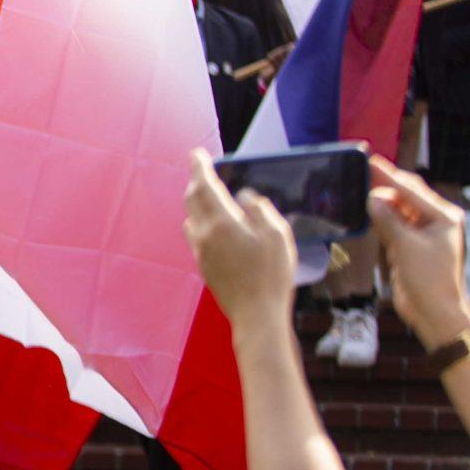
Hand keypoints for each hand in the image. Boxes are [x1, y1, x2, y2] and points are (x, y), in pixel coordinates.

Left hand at [183, 149, 297, 331]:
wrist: (256, 315)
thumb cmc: (272, 275)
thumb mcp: (277, 235)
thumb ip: (259, 210)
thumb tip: (243, 198)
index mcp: (221, 223)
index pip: (204, 186)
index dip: (200, 167)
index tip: (197, 154)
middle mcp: (204, 234)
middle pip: (192, 200)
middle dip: (197, 182)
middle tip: (204, 172)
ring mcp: (200, 251)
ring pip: (191, 218)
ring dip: (197, 203)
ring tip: (210, 197)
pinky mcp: (203, 266)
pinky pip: (196, 235)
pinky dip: (201, 222)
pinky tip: (214, 226)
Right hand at [369, 156, 469, 350]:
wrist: (434, 311)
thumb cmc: (428, 279)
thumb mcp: (406, 245)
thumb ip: (388, 219)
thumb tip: (372, 197)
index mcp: (443, 217)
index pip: (411, 189)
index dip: (388, 175)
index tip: (369, 161)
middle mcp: (435, 221)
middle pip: (406, 195)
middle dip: (384, 184)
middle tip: (360, 171)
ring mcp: (424, 233)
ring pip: (398, 209)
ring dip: (380, 201)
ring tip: (358, 188)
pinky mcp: (412, 245)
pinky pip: (394, 224)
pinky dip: (380, 217)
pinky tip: (365, 210)